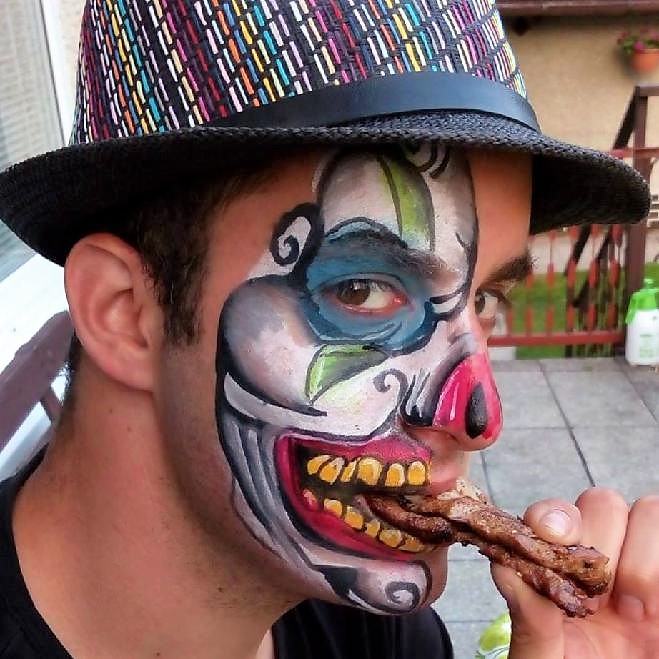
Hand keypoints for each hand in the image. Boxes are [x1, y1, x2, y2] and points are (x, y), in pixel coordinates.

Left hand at [491, 488, 658, 657]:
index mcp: (557, 565)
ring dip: (642, 561)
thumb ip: (527, 616)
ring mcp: (639, 568)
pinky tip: (654, 617)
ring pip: (648, 512)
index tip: (553, 540)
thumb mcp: (542, 657)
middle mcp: (598, 558)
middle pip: (602, 502)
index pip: (553, 512)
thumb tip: (505, 570)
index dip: (553, 517)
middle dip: (602, 540)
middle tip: (599, 599)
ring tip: (633, 613)